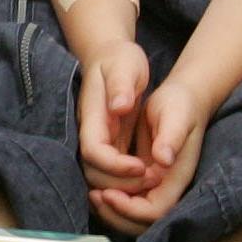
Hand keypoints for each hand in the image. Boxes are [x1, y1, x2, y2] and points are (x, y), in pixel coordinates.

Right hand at [75, 37, 149, 193]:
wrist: (110, 57)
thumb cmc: (120, 60)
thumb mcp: (125, 66)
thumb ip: (121, 86)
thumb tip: (119, 107)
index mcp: (91, 116)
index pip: (93, 151)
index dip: (114, 165)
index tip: (141, 166)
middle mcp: (89, 132)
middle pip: (92, 171)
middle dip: (120, 181)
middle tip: (152, 178)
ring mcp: (96, 139)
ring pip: (98, 175)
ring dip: (123, 185)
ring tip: (152, 179)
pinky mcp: (106, 143)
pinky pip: (108, 171)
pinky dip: (124, 180)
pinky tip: (147, 176)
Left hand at [90, 73, 210, 233]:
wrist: (182, 101)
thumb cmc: (180, 106)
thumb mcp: (176, 116)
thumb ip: (171, 137)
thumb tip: (163, 159)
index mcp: (176, 178)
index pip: (155, 211)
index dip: (130, 209)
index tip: (109, 193)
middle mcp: (165, 187)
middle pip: (142, 223)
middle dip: (116, 215)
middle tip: (95, 196)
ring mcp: (152, 185)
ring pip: (131, 216)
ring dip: (110, 210)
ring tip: (92, 194)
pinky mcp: (141, 178)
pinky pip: (125, 200)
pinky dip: (109, 200)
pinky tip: (94, 187)